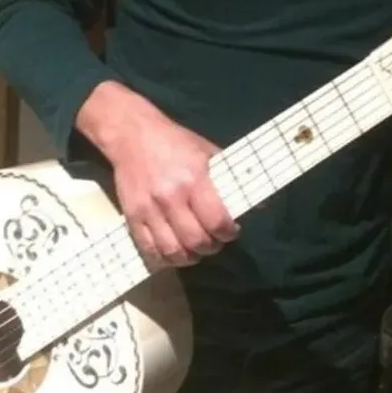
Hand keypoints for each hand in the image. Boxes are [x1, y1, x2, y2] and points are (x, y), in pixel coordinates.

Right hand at [76, 81, 238, 266]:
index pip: (216, 221)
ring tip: (196, 250)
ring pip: (172, 250)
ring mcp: (149, 209)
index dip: (228, 233)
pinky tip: (174, 251)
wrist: (132, 134)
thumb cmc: (175, 142)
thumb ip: (229, 178)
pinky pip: (149, 249)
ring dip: (189, 257)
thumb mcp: (207, 151)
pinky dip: (165, 257)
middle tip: (215, 242)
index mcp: (194, 180)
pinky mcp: (132, 216)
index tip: (232, 231)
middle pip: (196, 240)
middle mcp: (171, 197)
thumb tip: (258, 203)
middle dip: (211, 247)